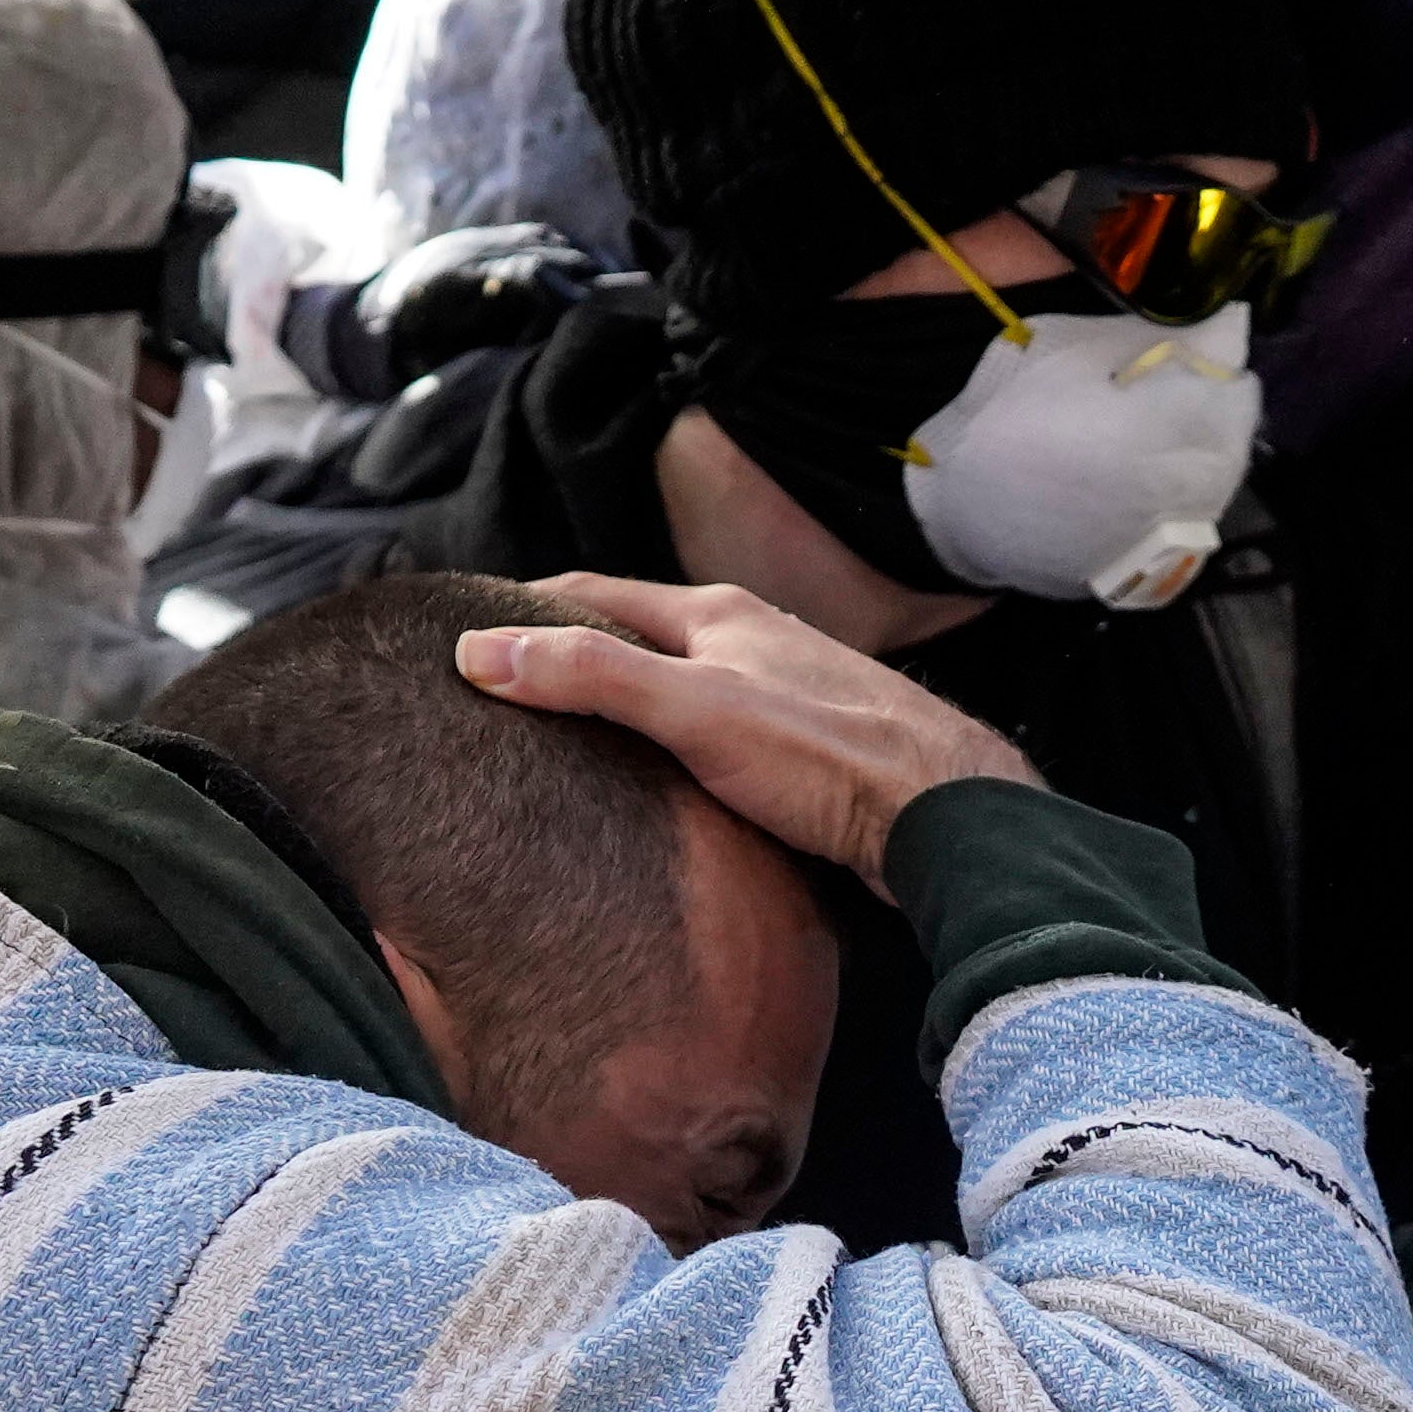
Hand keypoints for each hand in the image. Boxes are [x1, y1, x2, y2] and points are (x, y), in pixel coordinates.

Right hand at [455, 573, 1035, 889]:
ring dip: (622, 708)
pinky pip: (714, 740)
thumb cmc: (832, 759)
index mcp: (720, 614)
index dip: (524, 608)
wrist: (949, 818)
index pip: (595, 593)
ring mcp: (783, 695)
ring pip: (679, 691)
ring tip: (562, 744)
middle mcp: (753, 642)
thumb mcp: (695, 710)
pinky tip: (655, 793)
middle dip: (569, 656)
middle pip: (636, 638)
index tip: (463, 630)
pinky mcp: (806, 752)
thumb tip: (481, 650)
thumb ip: (592, 678)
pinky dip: (668, 753)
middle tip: (500, 689)